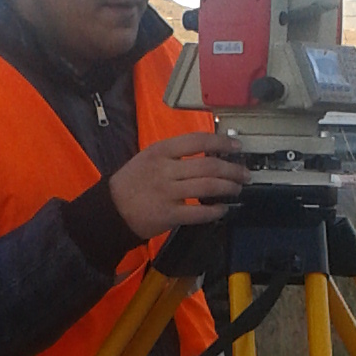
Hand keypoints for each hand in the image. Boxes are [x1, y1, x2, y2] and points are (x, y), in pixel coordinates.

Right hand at [106, 131, 245, 238]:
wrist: (111, 209)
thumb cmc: (132, 181)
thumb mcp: (149, 157)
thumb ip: (175, 154)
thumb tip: (209, 153)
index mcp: (161, 151)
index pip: (197, 141)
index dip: (221, 143)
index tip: (236, 147)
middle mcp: (166, 170)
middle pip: (208, 166)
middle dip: (232, 170)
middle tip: (244, 174)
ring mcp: (167, 193)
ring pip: (207, 187)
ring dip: (227, 188)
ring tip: (236, 189)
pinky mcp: (168, 215)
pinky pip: (198, 212)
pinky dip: (214, 211)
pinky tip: (222, 209)